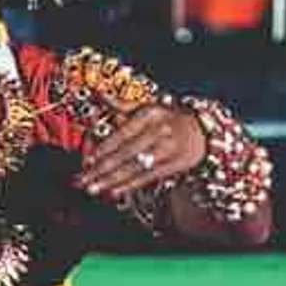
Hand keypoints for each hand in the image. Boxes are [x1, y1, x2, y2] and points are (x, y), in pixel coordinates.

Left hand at [76, 105, 205, 199]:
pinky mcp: (173, 166)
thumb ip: (122, 105)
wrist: (202, 131)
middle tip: (84, 180)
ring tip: (94, 188)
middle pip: (126, 154)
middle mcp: (159, 132)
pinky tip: (114, 191)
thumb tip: (99, 94)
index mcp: (150, 114)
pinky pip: (147, 177)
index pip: (123, 133)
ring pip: (135, 168)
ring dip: (112, 180)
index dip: (105, 148)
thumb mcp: (147, 106)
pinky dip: (129, 185)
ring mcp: (167, 150)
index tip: (88, 159)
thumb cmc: (168, 117)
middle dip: (102, 168)